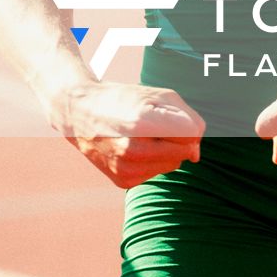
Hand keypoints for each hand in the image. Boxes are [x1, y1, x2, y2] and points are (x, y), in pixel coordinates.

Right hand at [52, 81, 205, 188]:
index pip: (191, 133)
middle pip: (185, 151)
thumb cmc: (125, 99)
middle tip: (154, 122)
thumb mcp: (160, 95)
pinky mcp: (123, 181)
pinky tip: (133, 146)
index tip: (171, 115)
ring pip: (174, 164)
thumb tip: (196, 156)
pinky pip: (157, 172)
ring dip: (167, 150)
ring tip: (141, 134)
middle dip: (179, 138)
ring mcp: (126, 168)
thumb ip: (189, 120)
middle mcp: (133, 150)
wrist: (80, 112)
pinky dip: (152, 160)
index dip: (188, 123)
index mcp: (142, 123)